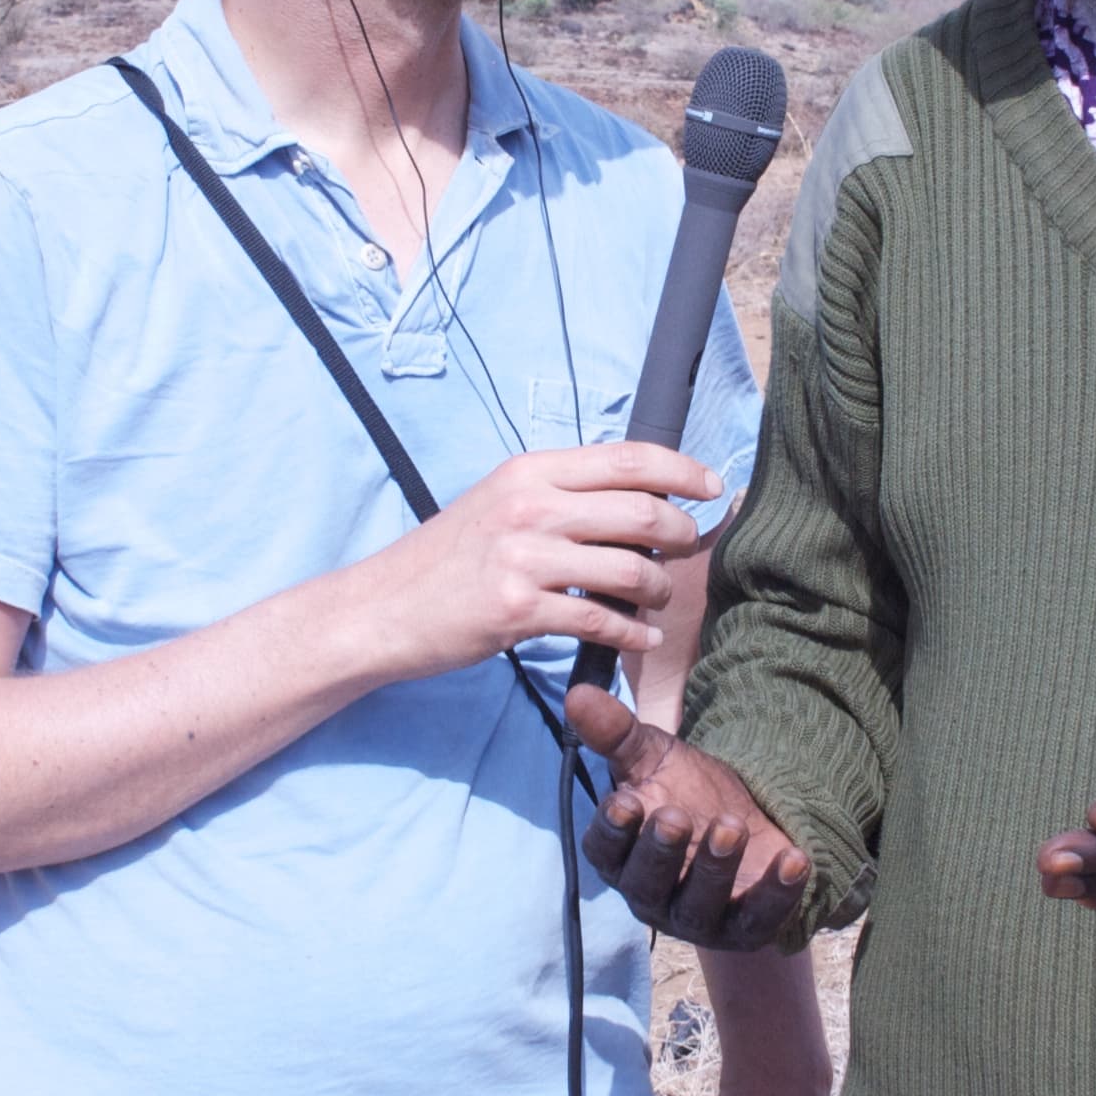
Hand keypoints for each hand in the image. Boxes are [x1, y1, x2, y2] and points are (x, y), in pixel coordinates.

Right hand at [356, 443, 715, 683]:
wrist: (384, 607)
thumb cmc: (450, 558)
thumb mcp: (502, 502)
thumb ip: (561, 494)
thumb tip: (636, 498)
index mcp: (530, 470)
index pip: (628, 457)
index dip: (682, 470)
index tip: (712, 487)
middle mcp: (530, 505)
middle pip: (641, 510)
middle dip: (681, 534)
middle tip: (688, 550)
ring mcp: (523, 558)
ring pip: (629, 568)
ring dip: (658, 588)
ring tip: (657, 598)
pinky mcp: (516, 610)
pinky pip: (600, 620)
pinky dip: (631, 632)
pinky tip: (640, 637)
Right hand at [564, 685, 812, 949]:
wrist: (750, 825)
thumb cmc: (688, 794)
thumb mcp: (656, 759)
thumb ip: (618, 734)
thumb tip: (578, 694)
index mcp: (621, 857)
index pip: (606, 852)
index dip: (613, 831)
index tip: (623, 802)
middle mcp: (652, 896)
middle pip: (648, 883)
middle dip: (661, 852)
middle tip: (674, 817)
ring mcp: (699, 919)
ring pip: (699, 904)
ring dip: (715, 867)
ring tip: (731, 826)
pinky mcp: (746, 929)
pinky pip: (760, 918)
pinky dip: (778, 892)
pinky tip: (794, 858)